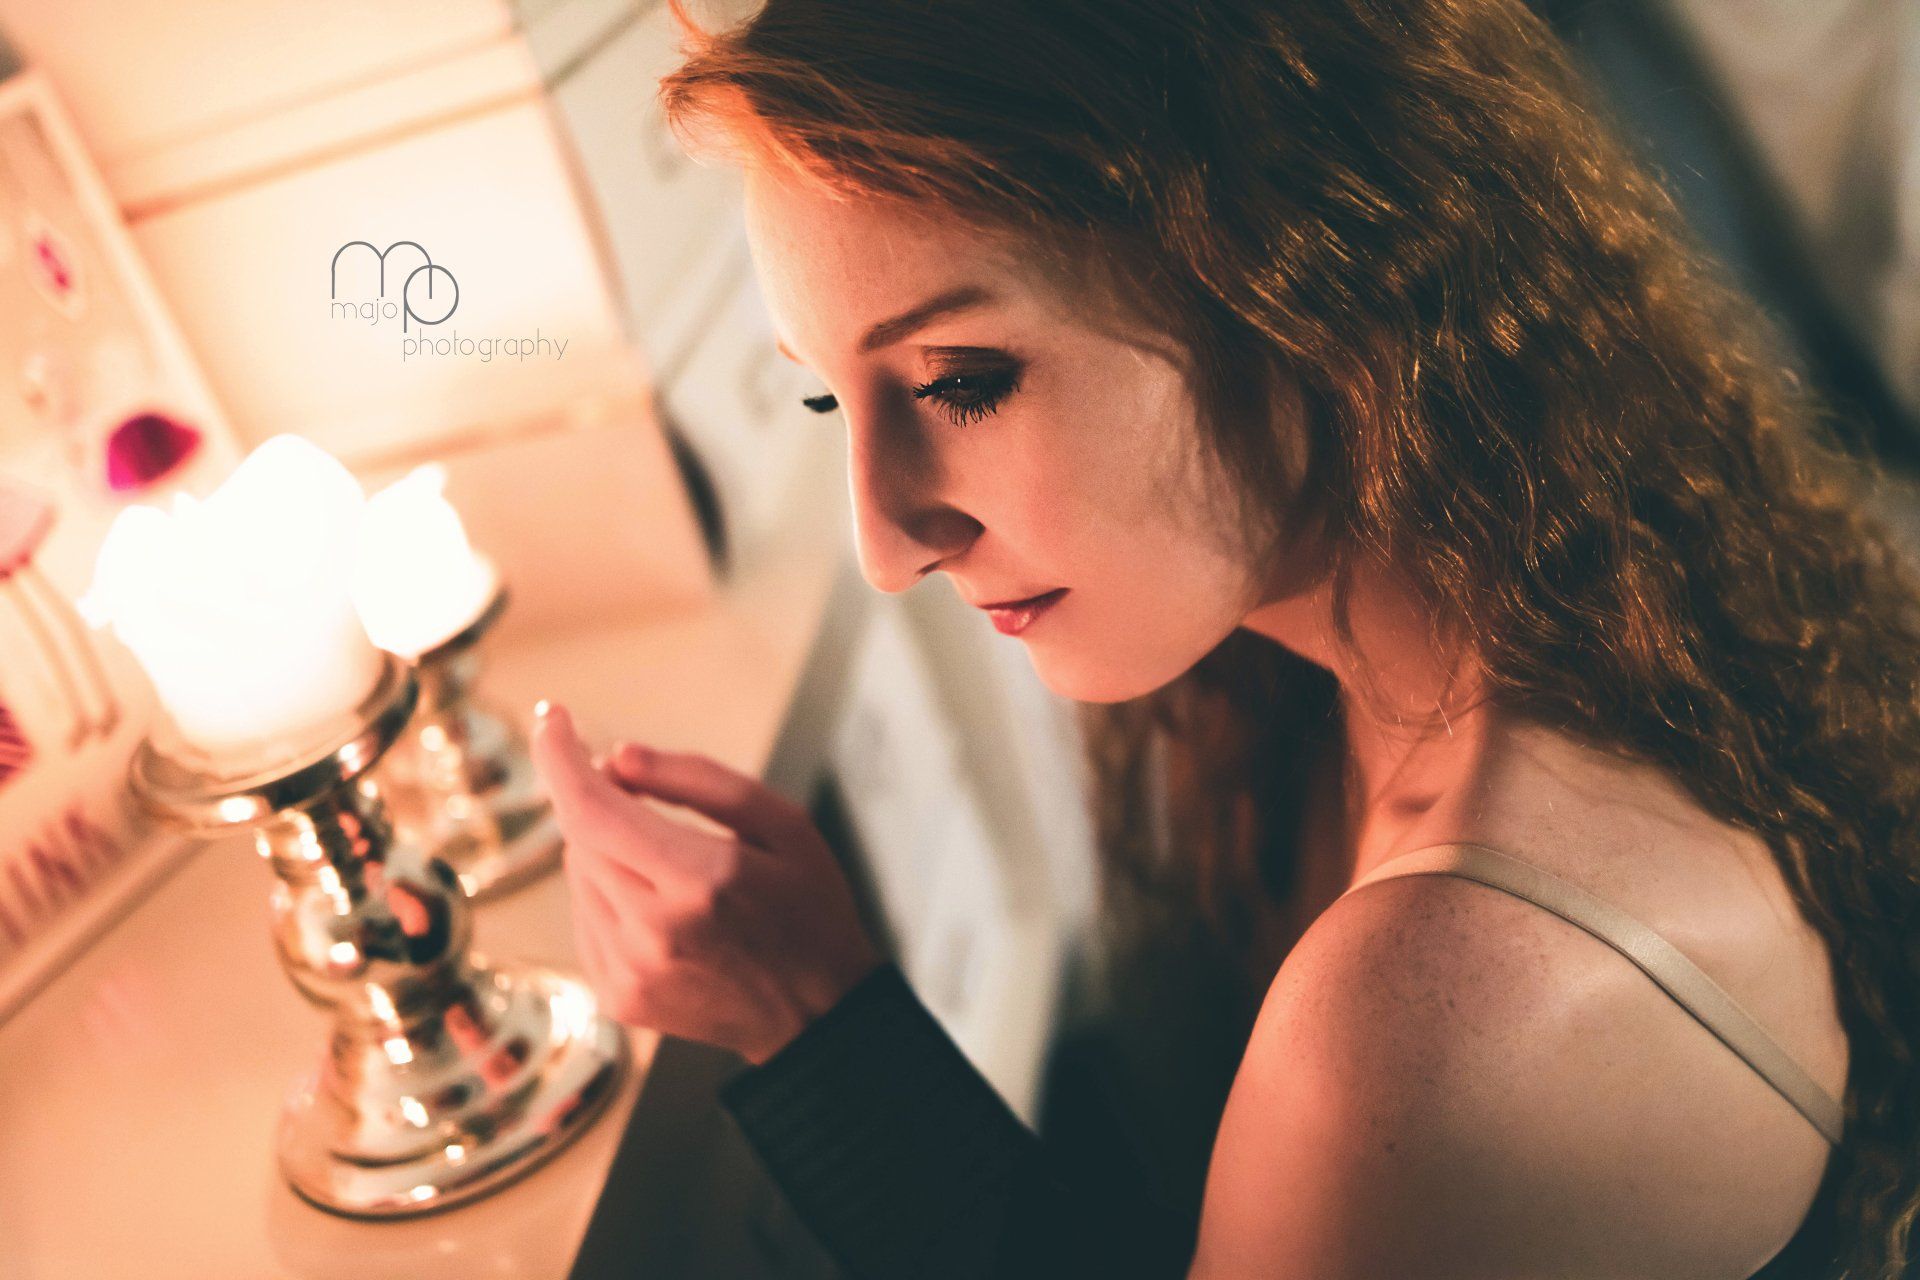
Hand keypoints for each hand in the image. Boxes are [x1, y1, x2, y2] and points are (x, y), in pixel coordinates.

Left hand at [528, 700, 882, 1063]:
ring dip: (607, 848)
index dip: (560, 757)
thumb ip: (700, 781)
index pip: (592, 809)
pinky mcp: (618, 996)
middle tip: (645, 795)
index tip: (552, 720)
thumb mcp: (784, 824)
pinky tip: (662, 907)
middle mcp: (655, 931)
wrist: (818, 1015)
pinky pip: (586, 916)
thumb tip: (618, 757)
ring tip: (671, 866)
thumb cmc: (810, 909)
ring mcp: (630, 971)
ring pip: (579, 874)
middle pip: (581, 836)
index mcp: (701, 881)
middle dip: (604, 800)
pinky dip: (609, 893)